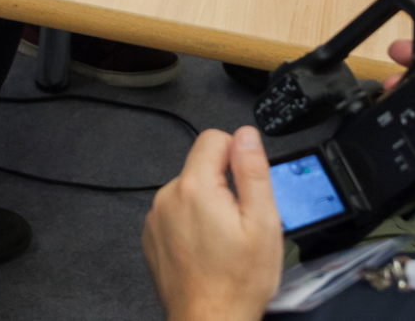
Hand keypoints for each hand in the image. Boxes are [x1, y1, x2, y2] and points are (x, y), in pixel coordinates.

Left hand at [143, 127, 281, 320]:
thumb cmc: (237, 281)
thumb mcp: (262, 222)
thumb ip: (253, 171)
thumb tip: (246, 134)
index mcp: (195, 187)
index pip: (214, 138)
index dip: (237, 156)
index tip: (246, 186)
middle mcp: (168, 197)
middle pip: (200, 165)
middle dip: (223, 185)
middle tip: (239, 222)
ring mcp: (156, 218)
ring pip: (188, 190)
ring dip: (206, 205)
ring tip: (222, 240)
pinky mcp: (152, 236)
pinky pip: (175, 212)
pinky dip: (190, 223)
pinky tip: (206, 249)